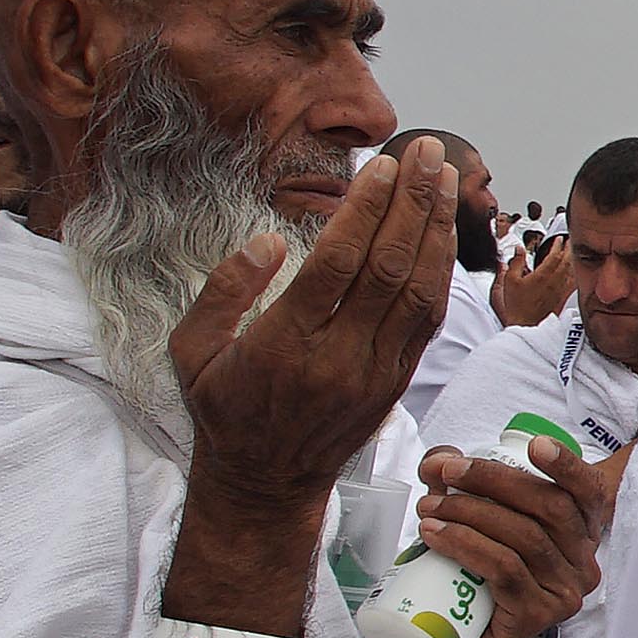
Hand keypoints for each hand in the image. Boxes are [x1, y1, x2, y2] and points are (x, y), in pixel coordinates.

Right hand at [165, 143, 454, 529]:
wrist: (264, 484)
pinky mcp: (395, 384)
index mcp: (282, 346)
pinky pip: (426, 321)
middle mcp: (336, 359)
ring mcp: (372, 374)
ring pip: (418, 292)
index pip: (336, 264)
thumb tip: (270, 240)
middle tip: (428, 153)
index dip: (366, 210)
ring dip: (436, 231)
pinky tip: (444, 233)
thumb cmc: (223, 409)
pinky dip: (441, 272)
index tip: (383, 166)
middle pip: (387, 269)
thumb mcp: (191, 350)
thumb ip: (224, 290)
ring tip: (446, 180)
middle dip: (413, 204)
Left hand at [407, 431, 606, 637]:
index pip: (587, 492)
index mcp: (581, 533)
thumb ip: (462, 485)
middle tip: (446, 472)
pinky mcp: (537, 617)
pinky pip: (506, 570)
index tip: (534, 445)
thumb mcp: (476, 521)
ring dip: (471, 513)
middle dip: (494, 479)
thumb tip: (438, 460)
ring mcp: (564, 593)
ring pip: (525, 538)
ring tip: (429, 508)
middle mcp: (583, 564)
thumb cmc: (474, 574)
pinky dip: (468, 546)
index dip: (567, 466)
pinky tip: (436, 536)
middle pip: (551, 507)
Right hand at [491, 232, 576, 325]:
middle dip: (569, 249)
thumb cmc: (516, 306)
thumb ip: (515, 262)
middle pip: (567, 261)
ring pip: (571, 271)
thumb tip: (518, 249)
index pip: (555, 255)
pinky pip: (572, 283)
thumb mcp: (509, 280)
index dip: (558, 244)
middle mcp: (554, 282)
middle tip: (570, 241)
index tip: (559, 239)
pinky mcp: (561, 298)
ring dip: (572, 259)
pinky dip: (574, 274)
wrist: (524, 324)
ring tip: (573, 252)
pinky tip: (575, 272)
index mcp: (542, 275)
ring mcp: (559, 290)